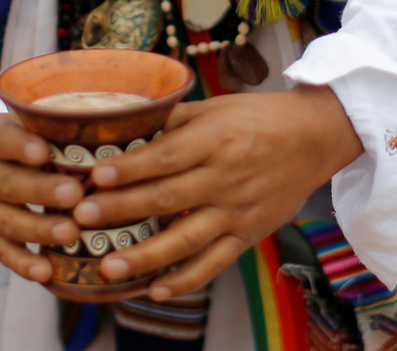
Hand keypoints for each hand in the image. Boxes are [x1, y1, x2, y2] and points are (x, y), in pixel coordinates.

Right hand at [0, 94, 86, 283]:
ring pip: (8, 221)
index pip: (0, 140)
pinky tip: (46, 272)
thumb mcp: (11, 120)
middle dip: (42, 191)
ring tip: (71, 233)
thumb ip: (43, 126)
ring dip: (40, 230)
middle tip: (74, 194)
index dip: (21, 146)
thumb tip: (93, 131)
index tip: (43, 152)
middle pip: (8, 184)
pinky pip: (2, 252)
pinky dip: (23, 264)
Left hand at [69, 86, 364, 299]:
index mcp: (216, 139)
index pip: (165, 156)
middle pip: (167, 197)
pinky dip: (186, 279)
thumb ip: (172, 118)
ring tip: (108, 267)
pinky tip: (155, 290)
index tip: (94, 175)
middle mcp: (226, 176)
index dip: (129, 167)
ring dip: (145, 255)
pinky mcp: (248, 234)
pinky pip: (214, 263)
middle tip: (81, 218)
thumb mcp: (216, 107)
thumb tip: (121, 122)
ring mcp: (237, 210)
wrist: (315, 138)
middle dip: (121, 209)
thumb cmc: (259, 117)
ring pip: (186, 238)